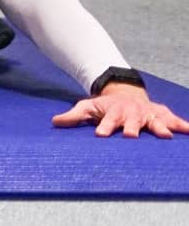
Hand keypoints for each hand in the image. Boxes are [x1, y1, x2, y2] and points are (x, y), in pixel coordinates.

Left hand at [53, 83, 188, 138]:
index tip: (100, 135)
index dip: (104, 127)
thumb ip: (73, 116)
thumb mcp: (87, 107)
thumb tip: (54, 122)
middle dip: (132, 128)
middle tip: (131, 136)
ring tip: (166, 136)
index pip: (107, 121)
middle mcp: (132, 113)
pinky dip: (183, 125)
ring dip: (160, 127)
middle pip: (132, 121)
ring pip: (155, 121)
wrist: (125, 94)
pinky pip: (173, 119)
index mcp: (114, 112)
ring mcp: (148, 113)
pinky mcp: (160, 114)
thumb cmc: (105, 106)